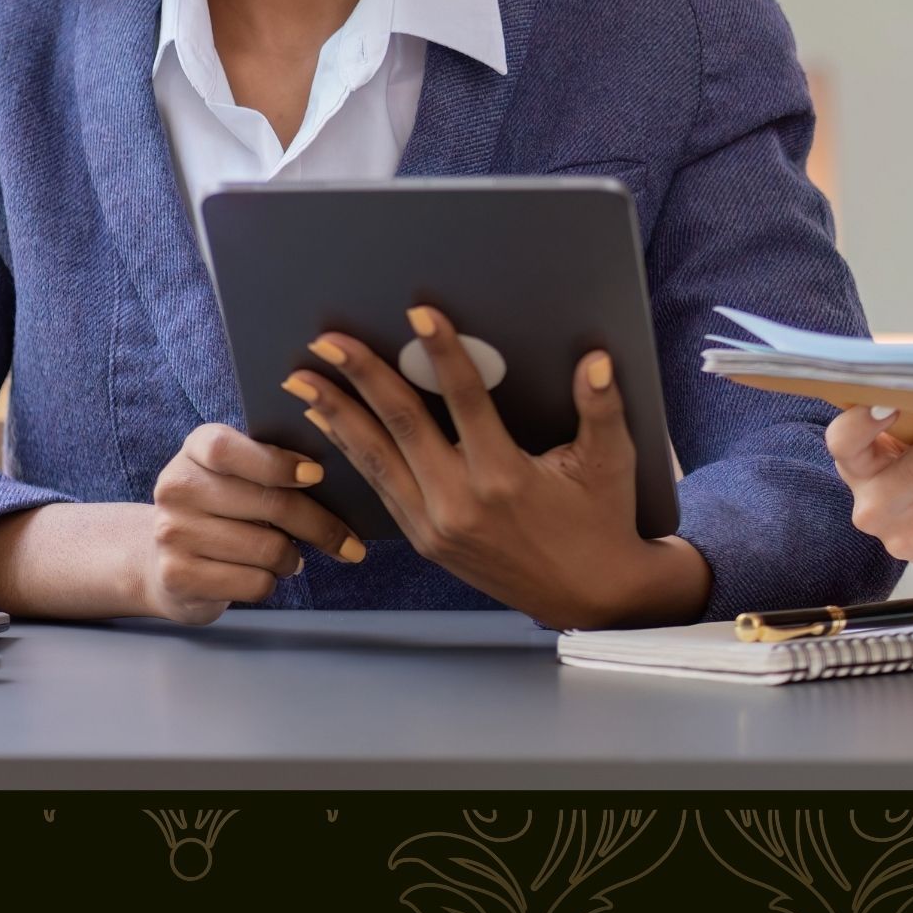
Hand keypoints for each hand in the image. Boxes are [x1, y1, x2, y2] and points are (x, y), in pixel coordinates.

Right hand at [143, 422, 366, 625]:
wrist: (165, 559)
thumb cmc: (223, 507)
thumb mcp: (238, 473)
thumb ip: (274, 464)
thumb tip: (345, 478)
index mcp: (197, 448)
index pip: (230, 449)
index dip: (277, 463)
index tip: (318, 475)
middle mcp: (177, 487)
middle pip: (269, 503)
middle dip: (320, 525)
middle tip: (351, 543)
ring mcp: (172, 533)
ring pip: (268, 549)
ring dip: (293, 558)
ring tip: (292, 557)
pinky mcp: (177, 577)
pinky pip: (254, 583)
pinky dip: (271, 582)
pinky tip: (264, 575)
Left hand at [285, 307, 710, 629]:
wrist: (589, 598)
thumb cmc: (603, 521)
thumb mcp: (610, 463)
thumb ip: (601, 408)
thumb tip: (596, 359)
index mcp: (505, 478)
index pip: (466, 401)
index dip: (442, 354)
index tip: (418, 314)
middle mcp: (461, 503)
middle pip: (402, 426)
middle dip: (361, 379)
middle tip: (327, 341)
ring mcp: (436, 526)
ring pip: (377, 460)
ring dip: (337, 416)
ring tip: (302, 381)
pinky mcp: (425, 541)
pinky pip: (381, 488)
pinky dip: (351, 453)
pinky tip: (329, 427)